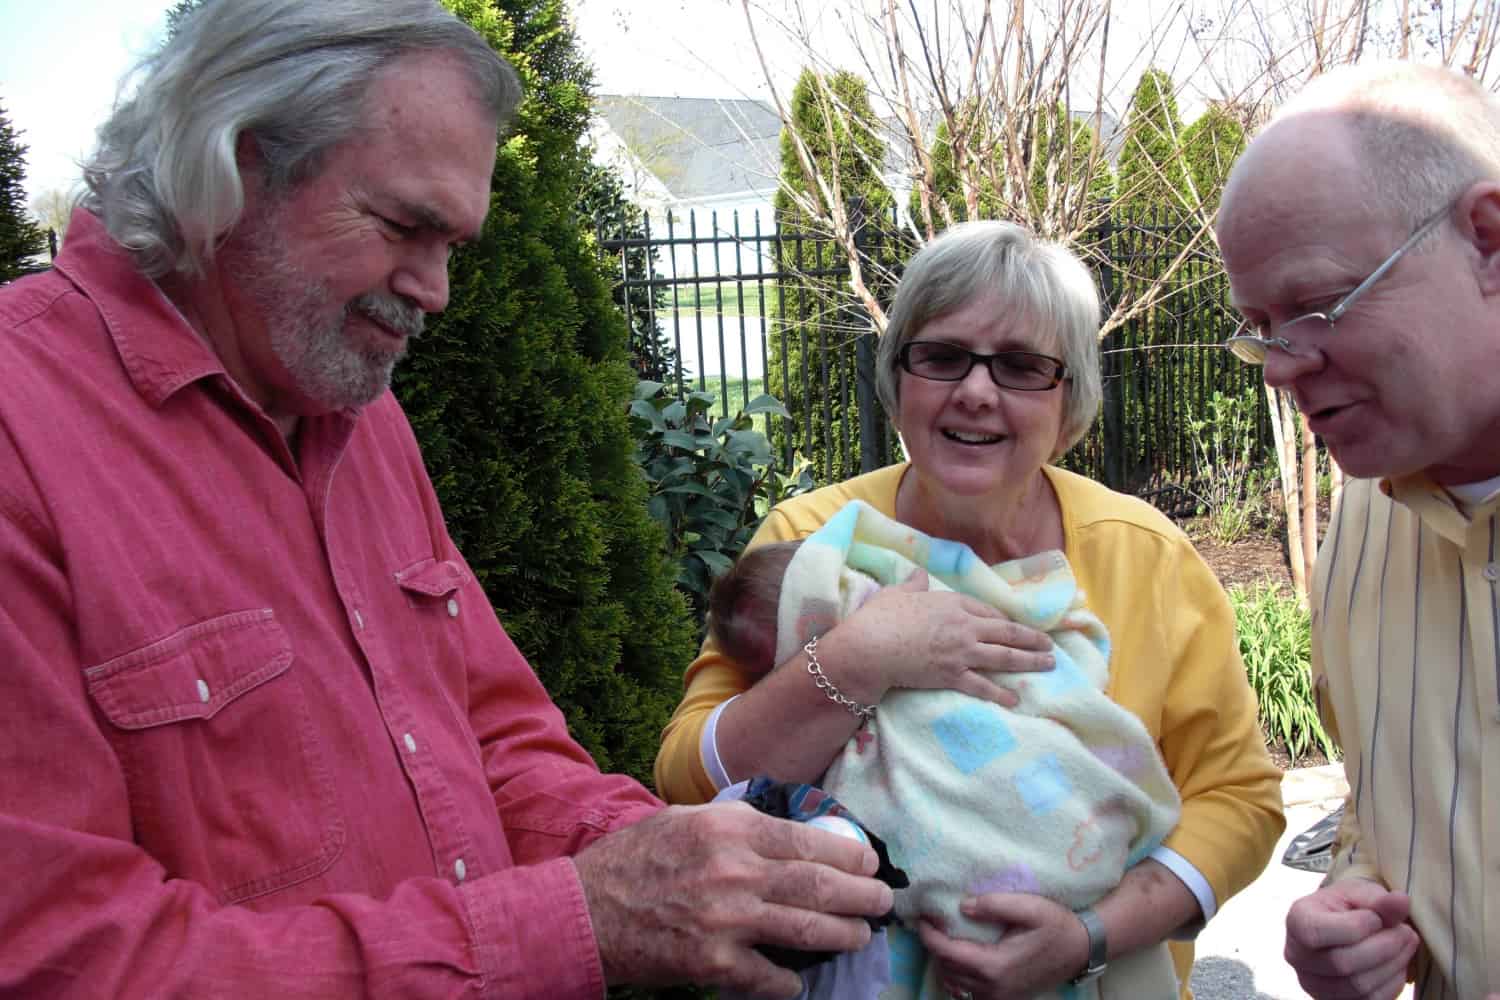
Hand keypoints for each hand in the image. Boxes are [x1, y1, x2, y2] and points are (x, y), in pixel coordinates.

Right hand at [573, 802, 893, 996]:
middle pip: (820, 885)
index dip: (848, 854)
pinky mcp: (714, 964)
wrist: (585, 910)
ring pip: (808, 929)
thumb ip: (738, 826)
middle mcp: (736, 870)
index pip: (808, 840)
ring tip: (859, 935)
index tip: (867, 861)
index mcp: (730, 828)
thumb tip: (791, 836)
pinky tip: (797, 978)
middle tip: (882, 901)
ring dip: (843, 935)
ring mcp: (728, 920)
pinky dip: (789, 981)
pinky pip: (770, 977)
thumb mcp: (686, 820)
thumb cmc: (635, 859)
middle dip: (862, 895)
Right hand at [821, 568, 1053, 707]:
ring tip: (1047, 664)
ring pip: (1004, 657)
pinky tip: (1014, 699)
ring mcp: (961, 652)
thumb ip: (913, 583)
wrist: (870, 647)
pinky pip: (982, 686)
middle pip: (1007, 633)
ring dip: (1029, 661)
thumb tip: (918, 574)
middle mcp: (964, 627)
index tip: (1016, 626)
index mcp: (953, 603)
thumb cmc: (881, 616)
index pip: (989, 611)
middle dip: (1031, 639)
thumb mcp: (898, 592)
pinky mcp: (952, 676)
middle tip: (1049, 645)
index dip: (1006, 619)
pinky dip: (1000, 693)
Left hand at [916, 893, 1086, 999]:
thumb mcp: (1030, 907)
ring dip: (944, 960)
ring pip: (954, 983)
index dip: (929, 935)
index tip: (922, 917)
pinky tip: (961, 954)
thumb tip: (963, 906)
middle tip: (932, 922)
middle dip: (934, 946)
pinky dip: (957, 974)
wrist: (1081, 950)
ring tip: (943, 935)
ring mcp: (998, 996)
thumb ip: (995, 905)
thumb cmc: (1057, 926)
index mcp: (995, 966)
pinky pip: (968, 991)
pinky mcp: (1004, 997)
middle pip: (947, 969)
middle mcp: (993, 987)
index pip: (947, 953)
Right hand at [1284, 880, 1419, 998]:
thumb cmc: (1348, 906)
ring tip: (1407, 945)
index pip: (1317, 932)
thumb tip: (1402, 900)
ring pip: (1358, 986)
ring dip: (1393, 966)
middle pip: (1342, 963)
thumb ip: (1378, 899)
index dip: (1356, 926)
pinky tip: (1398, 964)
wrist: (1342, 926)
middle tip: (1407, 932)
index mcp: (1297, 922)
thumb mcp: (1359, 893)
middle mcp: (1297, 956)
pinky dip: (1391, 984)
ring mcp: (1313, 984)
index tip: (1378, 917)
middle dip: (1384, 948)